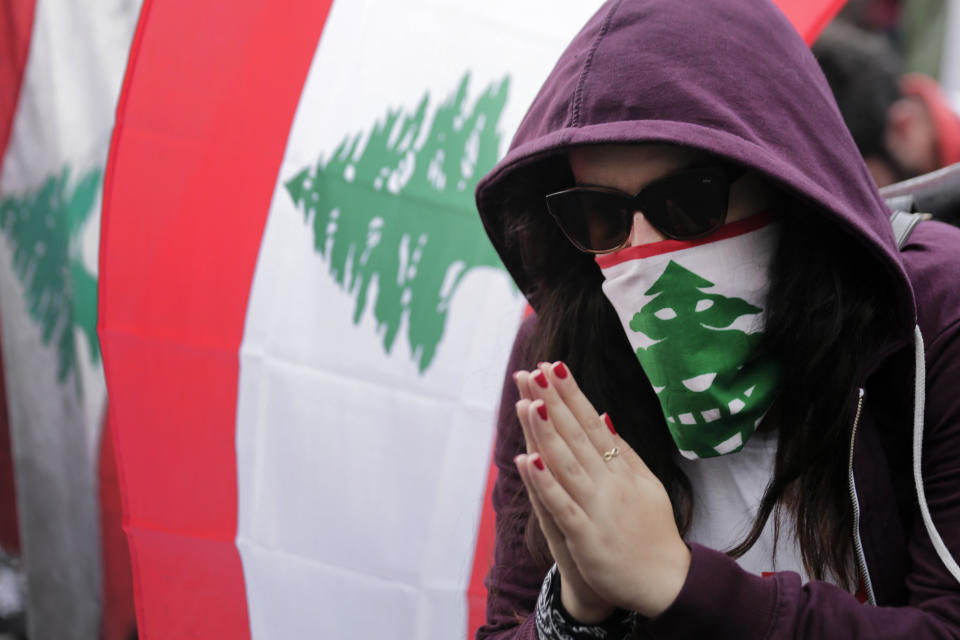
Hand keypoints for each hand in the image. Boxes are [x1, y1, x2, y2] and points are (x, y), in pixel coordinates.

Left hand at [514, 362, 690, 617]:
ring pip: (567, 464)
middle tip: (533, 370)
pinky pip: (561, 506)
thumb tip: (601, 416)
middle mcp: (609, 483)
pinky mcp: (586, 537)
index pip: (591, 423)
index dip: (571, 394)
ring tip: (529, 403)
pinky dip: (545, 483)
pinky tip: (528, 460)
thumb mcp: (645, 484)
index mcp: (621, 468)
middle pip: (575, 436)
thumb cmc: (652, 530)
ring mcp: (598, 508)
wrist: (666, 582)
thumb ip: (622, 451)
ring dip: (546, 433)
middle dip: (553, 402)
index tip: (553, 366)